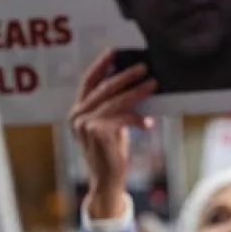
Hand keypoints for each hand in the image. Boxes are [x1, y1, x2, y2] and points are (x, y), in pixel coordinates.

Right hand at [69, 50, 155, 217]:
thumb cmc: (110, 151)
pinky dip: (137, 119)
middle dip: (126, 75)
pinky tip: (148, 124)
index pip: (88, 82)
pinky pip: (122, 118)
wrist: (106, 180)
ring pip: (116, 101)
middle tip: (144, 67)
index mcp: (77, 111)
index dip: (101, 65)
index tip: (114, 51)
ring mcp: (85, 124)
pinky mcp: (98, 132)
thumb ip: (112, 107)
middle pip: (105, 88)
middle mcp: (77, 115)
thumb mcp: (109, 125)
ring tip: (153, 85)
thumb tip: (132, 84)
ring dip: (137, 92)